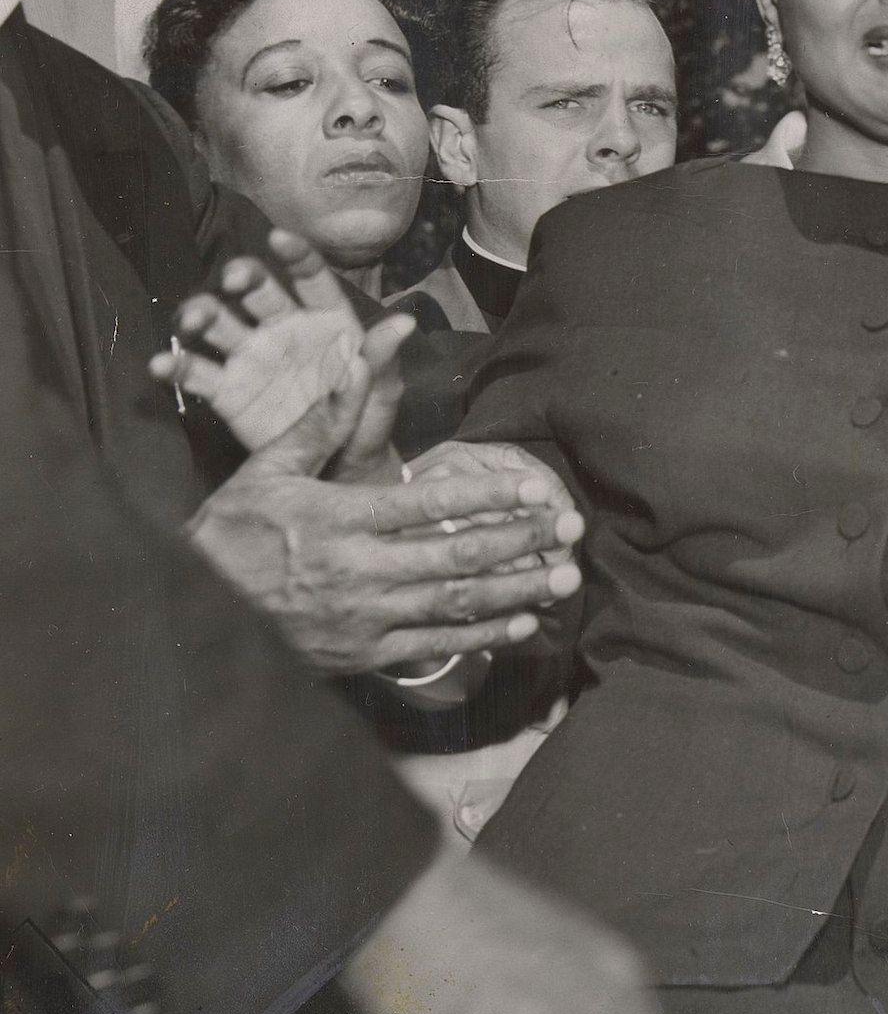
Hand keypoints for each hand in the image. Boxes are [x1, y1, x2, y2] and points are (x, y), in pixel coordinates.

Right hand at [153, 231, 407, 476]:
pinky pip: (195, 372)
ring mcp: (251, 357)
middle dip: (244, 277)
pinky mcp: (226, 390)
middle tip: (235, 278)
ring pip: (219, 323)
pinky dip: (175, 366)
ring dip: (201, 313)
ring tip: (193, 320)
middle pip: (257, 292)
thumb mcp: (381, 394)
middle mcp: (284, 329)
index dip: (297, 256)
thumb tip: (404, 322)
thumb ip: (383, 360)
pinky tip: (161, 365)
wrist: (338, 470)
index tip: (279, 238)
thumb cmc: (366, 421)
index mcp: (327, 322)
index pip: (312, 279)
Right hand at [185, 420, 583, 673]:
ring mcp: (363, 617)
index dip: (485, 494)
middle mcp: (358, 570)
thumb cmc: (232, 532)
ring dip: (516, 589)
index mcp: (338, 519)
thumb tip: (357, 358)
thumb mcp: (268, 471)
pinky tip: (524, 623)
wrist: (191, 614)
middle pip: (455, 554)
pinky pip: (435, 644)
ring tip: (566, 577)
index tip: (531, 486)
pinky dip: (483, 636)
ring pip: (454, 603)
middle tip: (571, 528)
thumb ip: (321, 421)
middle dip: (520, 541)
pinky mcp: (363, 654)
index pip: (425, 503)